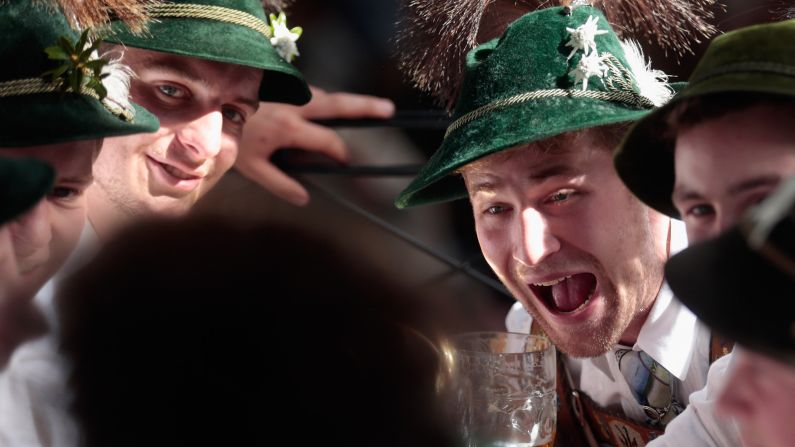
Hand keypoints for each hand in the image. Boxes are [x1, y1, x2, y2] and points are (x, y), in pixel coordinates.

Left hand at [235, 86, 394, 205]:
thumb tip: (304, 199)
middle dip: (367, 107)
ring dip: (347, 102)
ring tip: (372, 107)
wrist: (207, 103)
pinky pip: (311, 92)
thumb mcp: (251, 167)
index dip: (341, 153)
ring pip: (326, 95)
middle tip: (390, 110)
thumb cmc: (229, 137)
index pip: (328, 141)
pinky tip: (331, 106)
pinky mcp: (283, 85)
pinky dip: (325, 100)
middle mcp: (295, 105)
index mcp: (289, 127)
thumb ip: (280, 183)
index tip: (345, 162)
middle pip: (339, 104)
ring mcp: (290, 92)